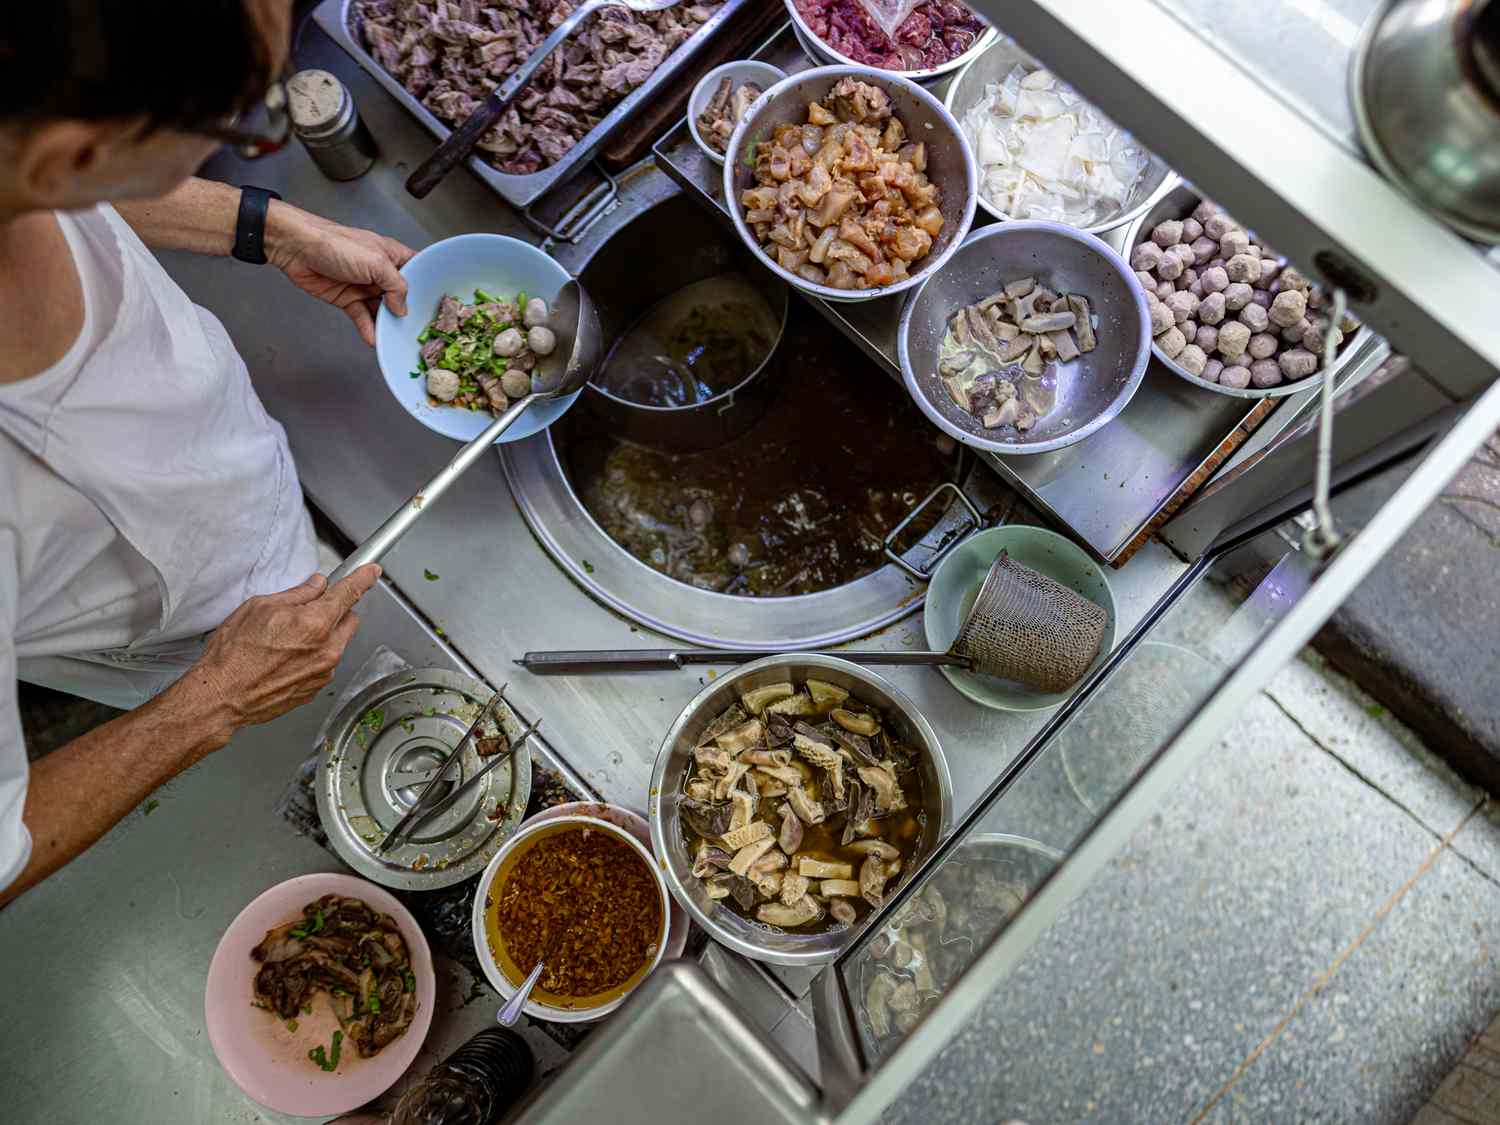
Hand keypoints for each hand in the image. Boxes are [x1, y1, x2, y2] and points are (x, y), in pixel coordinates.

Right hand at [183, 565, 380, 731]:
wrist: (221, 696)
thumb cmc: (234, 655)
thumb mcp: (259, 607)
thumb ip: (296, 594)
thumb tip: (315, 585)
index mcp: (316, 624)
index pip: (349, 593)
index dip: (363, 579)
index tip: (371, 572)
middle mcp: (327, 649)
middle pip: (348, 619)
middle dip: (333, 611)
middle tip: (305, 611)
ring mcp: (323, 672)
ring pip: (337, 643)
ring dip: (322, 636)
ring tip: (285, 641)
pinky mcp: (315, 688)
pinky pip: (324, 664)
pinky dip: (312, 656)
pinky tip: (284, 658)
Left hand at [266, 203, 414, 345]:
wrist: (296, 248)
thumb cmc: (335, 244)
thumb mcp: (375, 263)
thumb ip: (395, 286)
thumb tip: (402, 308)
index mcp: (391, 256)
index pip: (416, 271)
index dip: (426, 287)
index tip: (435, 306)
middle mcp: (380, 272)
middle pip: (400, 296)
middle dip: (407, 312)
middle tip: (416, 329)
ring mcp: (364, 286)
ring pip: (381, 310)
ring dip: (387, 325)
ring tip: (394, 338)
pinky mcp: (347, 299)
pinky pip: (362, 317)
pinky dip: (368, 329)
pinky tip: (373, 338)